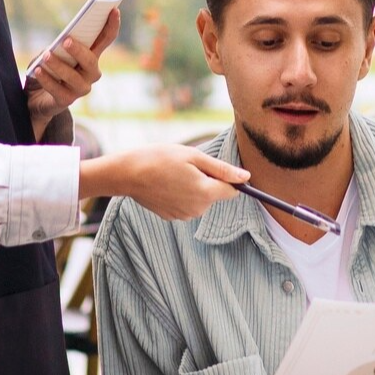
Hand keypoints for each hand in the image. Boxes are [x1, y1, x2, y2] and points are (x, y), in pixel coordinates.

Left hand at [26, 9, 118, 140]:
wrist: (35, 97)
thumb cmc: (48, 69)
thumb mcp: (53, 52)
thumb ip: (60, 47)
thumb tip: (61, 43)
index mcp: (90, 57)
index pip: (105, 39)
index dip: (112, 25)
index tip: (114, 9)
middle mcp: (90, 73)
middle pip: (91, 60)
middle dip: (79, 50)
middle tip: (66, 40)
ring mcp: (81, 88)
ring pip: (73, 77)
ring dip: (58, 65)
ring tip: (45, 56)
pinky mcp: (67, 100)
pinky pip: (58, 90)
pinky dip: (47, 79)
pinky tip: (38, 71)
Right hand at [80, 143, 248, 219]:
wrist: (128, 174)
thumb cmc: (160, 158)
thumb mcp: (194, 156)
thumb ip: (222, 169)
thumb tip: (246, 177)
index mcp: (206, 192)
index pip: (233, 191)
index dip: (229, 179)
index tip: (217, 168)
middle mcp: (198, 209)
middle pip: (215, 195)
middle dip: (207, 181)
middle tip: (187, 166)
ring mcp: (184, 215)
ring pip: (200, 200)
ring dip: (194, 187)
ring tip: (174, 174)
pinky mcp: (171, 217)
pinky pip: (186, 205)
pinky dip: (181, 194)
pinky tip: (166, 184)